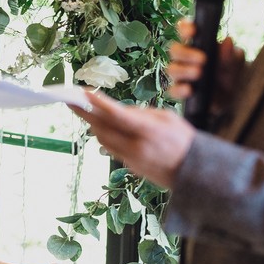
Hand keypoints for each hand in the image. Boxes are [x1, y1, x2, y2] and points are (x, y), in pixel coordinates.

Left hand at [71, 90, 196, 189]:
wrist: (193, 171)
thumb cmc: (183, 140)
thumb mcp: (168, 118)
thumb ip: (142, 113)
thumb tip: (120, 110)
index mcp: (149, 131)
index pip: (118, 115)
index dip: (99, 103)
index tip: (84, 92)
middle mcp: (136, 146)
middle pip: (102, 127)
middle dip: (84, 112)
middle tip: (70, 99)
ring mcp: (131, 158)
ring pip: (102, 138)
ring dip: (91, 123)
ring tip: (81, 108)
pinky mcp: (129, 165)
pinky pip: (110, 147)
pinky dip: (103, 134)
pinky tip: (98, 124)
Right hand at [167, 17, 245, 111]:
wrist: (236, 97)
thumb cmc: (232, 73)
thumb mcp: (236, 63)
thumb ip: (230, 54)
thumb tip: (227, 41)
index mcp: (198, 43)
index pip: (185, 30)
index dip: (184, 28)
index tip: (193, 31)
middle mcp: (185, 57)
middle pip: (175, 50)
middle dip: (186, 53)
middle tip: (203, 59)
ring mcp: (182, 75)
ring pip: (172, 69)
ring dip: (184, 70)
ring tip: (199, 73)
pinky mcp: (181, 91)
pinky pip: (173, 90)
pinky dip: (180, 89)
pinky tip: (190, 89)